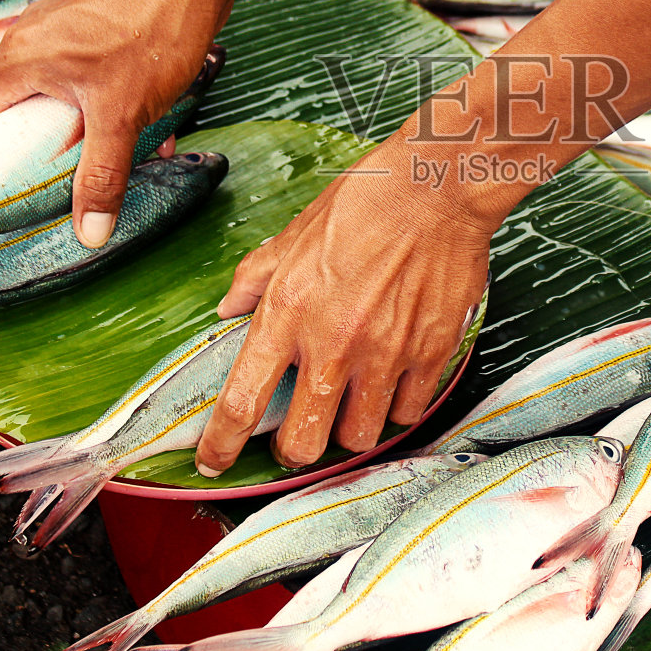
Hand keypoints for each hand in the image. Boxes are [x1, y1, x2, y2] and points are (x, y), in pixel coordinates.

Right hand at [0, 0, 222, 247]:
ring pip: (57, 92)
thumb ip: (100, 176)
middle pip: (16, 109)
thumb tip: (87, 233)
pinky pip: (86, 74)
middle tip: (76, 169)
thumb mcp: (122, 118)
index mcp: (17, 61)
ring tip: (122, 147)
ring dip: (87, 126)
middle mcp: (29, 40)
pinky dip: (109, 102)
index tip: (27, 178)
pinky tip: (150, 122)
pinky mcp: (92, 23)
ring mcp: (61, 28)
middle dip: (49, 145)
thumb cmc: (151, 36)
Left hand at [195, 137, 495, 474]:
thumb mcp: (293, 235)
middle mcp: (332, 345)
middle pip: (303, 444)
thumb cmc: (364, 203)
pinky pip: (409, 411)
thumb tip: (228, 308)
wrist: (434, 189)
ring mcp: (385, 355)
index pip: (241, 402)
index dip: (221, 445)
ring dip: (350, 427)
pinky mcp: (430, 354)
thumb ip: (255, 277)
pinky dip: (398, 405)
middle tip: (298, 434)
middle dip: (295, 449)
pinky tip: (393, 381)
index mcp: (287, 315)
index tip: (215, 461)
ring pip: (360, 436)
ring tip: (351, 402)